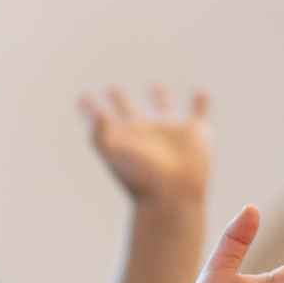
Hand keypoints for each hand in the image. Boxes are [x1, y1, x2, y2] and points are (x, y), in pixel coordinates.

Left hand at [81, 86, 210, 206]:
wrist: (173, 197)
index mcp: (121, 137)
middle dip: (120, 99)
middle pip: (129, 111)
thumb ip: (97, 129)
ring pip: (163, 108)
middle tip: (112, 87)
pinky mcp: (196, 134)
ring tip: (155, 86)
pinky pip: (199, 112)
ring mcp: (169, 132)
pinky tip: (200, 93)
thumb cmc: (140, 177)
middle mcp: (143, 133)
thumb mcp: (113, 151)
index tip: (82, 97)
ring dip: (160, 97)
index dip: (90, 107)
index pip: (101, 119)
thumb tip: (85, 103)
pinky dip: (201, 102)